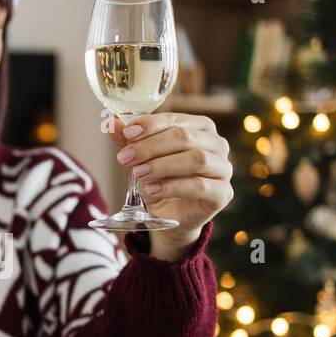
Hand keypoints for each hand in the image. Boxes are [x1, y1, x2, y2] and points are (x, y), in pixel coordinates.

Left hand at [105, 113, 232, 258]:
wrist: (170, 216)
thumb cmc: (160, 181)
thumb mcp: (142, 159)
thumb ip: (130, 141)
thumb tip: (111, 122)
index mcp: (200, 128)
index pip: (176, 120)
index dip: (151, 124)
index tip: (127, 133)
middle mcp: (217, 144)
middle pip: (185, 138)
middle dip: (151, 146)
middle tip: (125, 158)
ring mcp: (224, 168)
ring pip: (197, 159)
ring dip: (162, 165)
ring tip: (137, 173)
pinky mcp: (223, 193)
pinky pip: (200, 185)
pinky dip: (173, 186)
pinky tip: (152, 189)